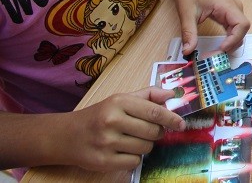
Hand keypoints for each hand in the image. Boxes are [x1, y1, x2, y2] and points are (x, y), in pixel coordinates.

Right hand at [60, 88, 183, 170]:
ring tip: (132, 139)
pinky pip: (134, 162)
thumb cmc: (98, 115)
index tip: (181, 124)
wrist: (66, 136)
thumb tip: (172, 93)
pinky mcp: (103, 161)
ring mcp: (107, 143)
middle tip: (151, 131)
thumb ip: (147, 95)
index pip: (154, 111)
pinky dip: (134, 158)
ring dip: (145, 145)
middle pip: (153, 132)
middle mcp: (112, 121)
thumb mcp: (120, 99)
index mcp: (118, 102)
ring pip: (145, 148)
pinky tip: (123, 151)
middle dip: (158, 133)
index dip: (171, 118)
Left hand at [172, 0, 249, 56]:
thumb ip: (188, 32)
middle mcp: (234, 8)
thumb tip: (188, 52)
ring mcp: (233, 10)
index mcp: (227, 6)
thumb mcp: (186, 11)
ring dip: (231, 43)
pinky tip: (218, 45)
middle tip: (214, 56)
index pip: (242, 25)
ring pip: (239, 31)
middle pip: (242, 30)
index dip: (234, 40)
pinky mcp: (228, 13)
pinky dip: (228, 38)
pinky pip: (234, 28)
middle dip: (231, 45)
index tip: (220, 49)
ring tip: (215, 53)